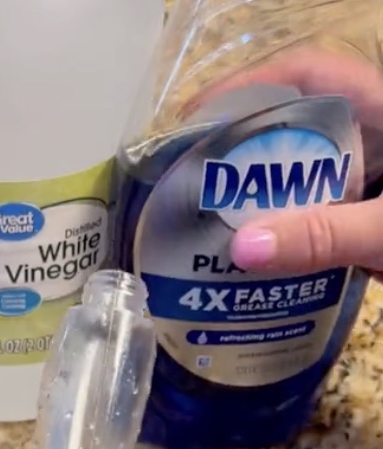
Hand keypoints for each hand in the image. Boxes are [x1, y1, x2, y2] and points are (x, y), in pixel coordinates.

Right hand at [197, 46, 382, 275]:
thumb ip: (324, 236)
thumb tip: (240, 249)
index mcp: (382, 109)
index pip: (304, 75)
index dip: (248, 88)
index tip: (197, 120)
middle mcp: (376, 139)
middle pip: (296, 129)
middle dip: (245, 153)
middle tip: (193, 184)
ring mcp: (377, 182)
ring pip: (307, 179)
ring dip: (265, 200)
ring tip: (215, 227)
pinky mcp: (374, 222)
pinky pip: (324, 219)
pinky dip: (292, 236)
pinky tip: (261, 264)